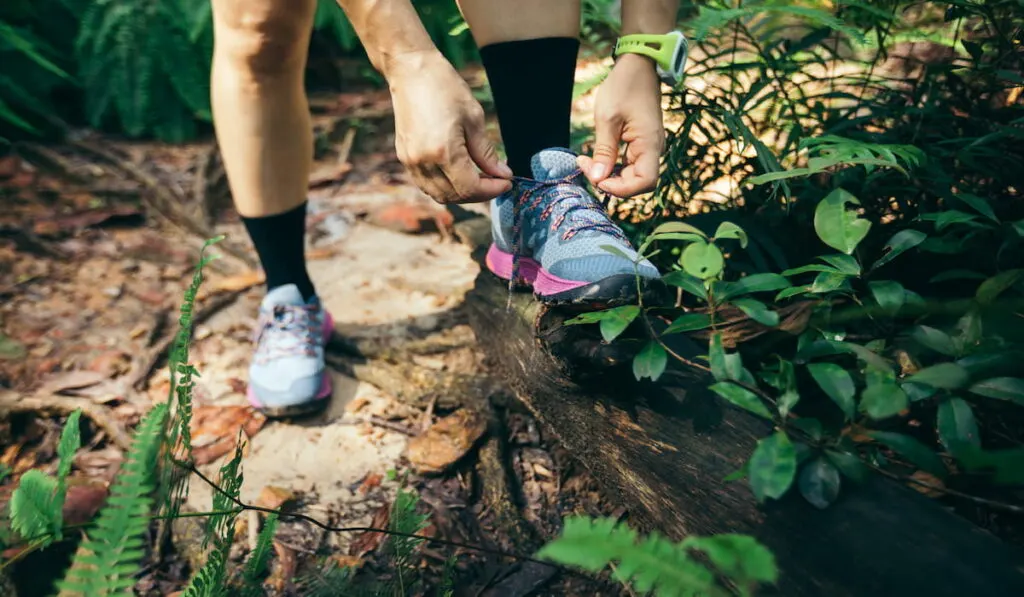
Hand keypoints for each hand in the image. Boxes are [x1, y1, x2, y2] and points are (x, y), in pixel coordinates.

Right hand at [386, 50, 512, 203]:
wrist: (411, 71)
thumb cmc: (445, 88)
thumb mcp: (474, 118)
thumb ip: (487, 152)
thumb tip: (502, 174)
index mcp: (443, 152)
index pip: (470, 188)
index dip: (492, 190)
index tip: (507, 182)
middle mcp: (423, 162)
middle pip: (454, 196)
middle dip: (479, 193)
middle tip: (496, 180)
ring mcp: (410, 161)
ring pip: (438, 194)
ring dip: (461, 193)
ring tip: (479, 178)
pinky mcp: (404, 157)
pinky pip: (426, 184)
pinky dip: (444, 186)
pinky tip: (458, 173)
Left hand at [577, 53, 664, 196]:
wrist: (638, 65)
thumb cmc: (623, 87)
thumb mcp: (607, 119)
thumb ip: (604, 151)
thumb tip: (598, 179)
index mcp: (650, 144)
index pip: (645, 182)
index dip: (622, 189)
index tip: (599, 179)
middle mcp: (654, 149)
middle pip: (638, 183)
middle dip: (612, 182)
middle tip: (586, 168)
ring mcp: (648, 146)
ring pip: (632, 175)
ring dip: (610, 175)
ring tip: (587, 162)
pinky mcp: (641, 143)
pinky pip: (629, 164)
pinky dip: (612, 166)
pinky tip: (595, 157)